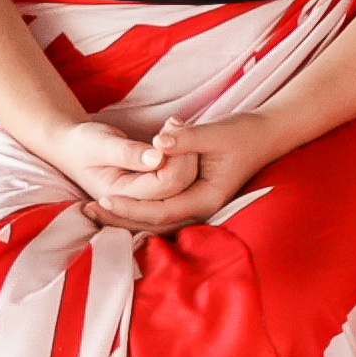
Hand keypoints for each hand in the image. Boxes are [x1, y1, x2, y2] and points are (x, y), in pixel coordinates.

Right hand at [29, 118, 173, 212]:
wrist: (73, 148)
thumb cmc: (84, 143)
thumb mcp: (100, 143)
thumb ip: (128, 152)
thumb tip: (159, 158)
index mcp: (119, 195)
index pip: (164, 184)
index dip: (176, 157)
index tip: (170, 127)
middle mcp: (135, 203)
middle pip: (179, 187)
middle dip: (185, 155)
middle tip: (176, 124)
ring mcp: (146, 200)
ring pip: (184, 185)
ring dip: (187, 156)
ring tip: (175, 127)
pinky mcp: (153, 191)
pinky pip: (179, 181)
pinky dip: (183, 158)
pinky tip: (176, 138)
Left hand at [89, 108, 288, 232]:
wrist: (267, 134)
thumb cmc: (244, 133)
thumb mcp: (215, 132)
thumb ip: (186, 139)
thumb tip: (157, 143)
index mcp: (208, 198)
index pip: (161, 211)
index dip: (132, 208)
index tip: (104, 199)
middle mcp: (201, 208)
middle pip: (153, 224)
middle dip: (119, 220)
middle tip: (87, 210)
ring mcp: (196, 206)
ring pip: (154, 221)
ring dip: (124, 217)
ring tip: (93, 212)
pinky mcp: (191, 199)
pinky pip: (159, 211)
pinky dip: (135, 210)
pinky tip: (114, 207)